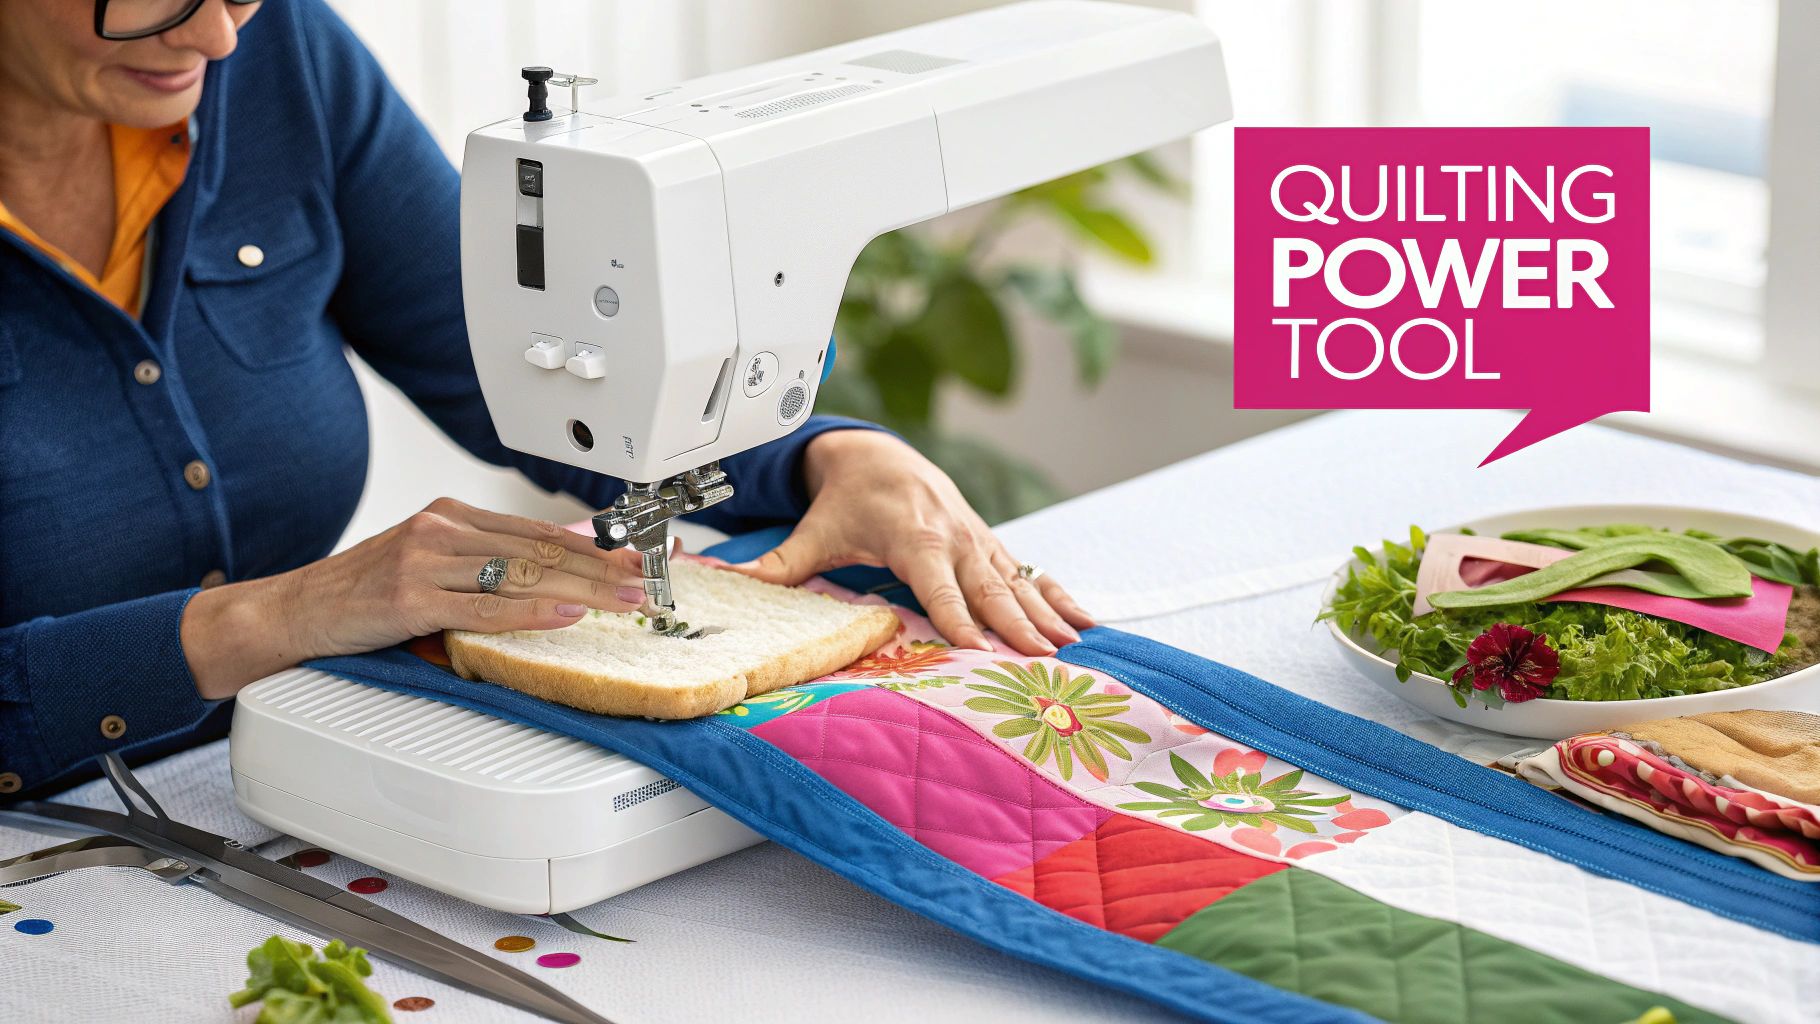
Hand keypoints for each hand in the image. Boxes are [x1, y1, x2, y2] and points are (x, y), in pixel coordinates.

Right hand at [181, 498, 648, 697]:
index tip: (639, 558)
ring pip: (521, 574)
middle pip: (541, 549)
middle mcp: (442, 528)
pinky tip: (564, 615)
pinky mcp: (408, 596)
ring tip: (625, 599)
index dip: (597, 545)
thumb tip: (558, 569)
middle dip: (603, 567)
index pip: (541, 530)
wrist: (294, 610)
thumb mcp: (431, 563)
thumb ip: (488, 563)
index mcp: (453, 515)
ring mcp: (424, 559)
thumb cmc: (364, 593)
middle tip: (648, 580)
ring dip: (582, 589)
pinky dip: (529, 612)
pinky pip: (482, 606)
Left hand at [731, 429, 1093, 654]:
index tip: (976, 646)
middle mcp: (953, 537)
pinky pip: (1030, 573)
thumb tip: (725, 581)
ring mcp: (978, 540)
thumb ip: (776, 566)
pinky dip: (1058, 596)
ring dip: (1045, 614)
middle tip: (1040, 658)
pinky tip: (1084, 623)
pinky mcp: (991, 545)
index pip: (937, 584)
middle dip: (1016, 622)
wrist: (879, 454)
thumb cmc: (847, 495)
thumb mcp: (813, 531)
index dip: (956, 615)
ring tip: (1071, 648)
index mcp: (912, 536)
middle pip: (988, 587)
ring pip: (1017, 581)